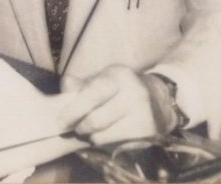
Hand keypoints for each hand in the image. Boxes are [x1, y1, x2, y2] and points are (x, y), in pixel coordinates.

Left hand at [58, 64, 177, 144]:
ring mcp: (143, 115)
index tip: (61, 121)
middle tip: (77, 127)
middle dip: (80, 126)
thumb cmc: (122, 89)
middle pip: (95, 120)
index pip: (92, 93)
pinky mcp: (148, 135)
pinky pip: (114, 146)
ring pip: (103, 136)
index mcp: (119, 75)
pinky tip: (110, 134)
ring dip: (92, 136)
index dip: (74, 109)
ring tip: (95, 129)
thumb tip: (65, 84)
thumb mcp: (104, 80)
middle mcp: (134, 93)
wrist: (159, 101)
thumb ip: (82, 85)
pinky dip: (106, 143)